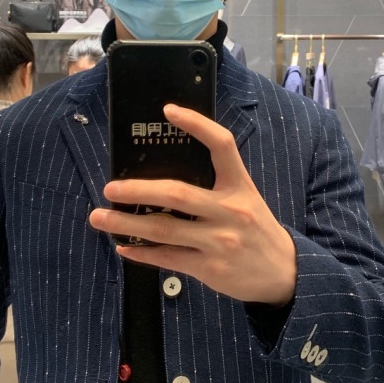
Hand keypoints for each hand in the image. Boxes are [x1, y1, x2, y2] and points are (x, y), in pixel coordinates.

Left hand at [89, 104, 296, 306]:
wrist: (284, 272)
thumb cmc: (257, 230)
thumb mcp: (247, 199)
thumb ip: (216, 187)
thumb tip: (166, 178)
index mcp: (240, 186)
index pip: (221, 145)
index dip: (196, 124)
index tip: (169, 110)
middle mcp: (230, 210)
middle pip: (177, 193)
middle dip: (138, 190)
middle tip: (110, 187)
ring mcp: (219, 240)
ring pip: (164, 229)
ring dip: (126, 223)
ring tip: (99, 217)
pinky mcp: (209, 267)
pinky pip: (167, 257)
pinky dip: (141, 253)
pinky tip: (123, 246)